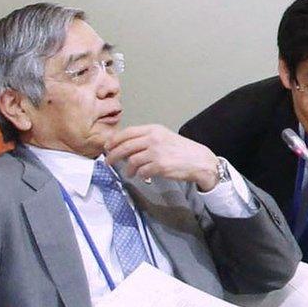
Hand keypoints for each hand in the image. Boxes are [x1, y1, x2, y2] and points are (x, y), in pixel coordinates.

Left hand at [104, 125, 219, 190]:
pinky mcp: (160, 166)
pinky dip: (140, 175)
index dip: (114, 140)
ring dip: (128, 169)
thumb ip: (147, 139)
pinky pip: (142, 171)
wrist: (200, 161)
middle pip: (125, 146)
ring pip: (131, 160)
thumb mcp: (164, 137)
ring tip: (129, 173)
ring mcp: (156, 152)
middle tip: (109, 162)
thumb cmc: (183, 150)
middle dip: (113, 155)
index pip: (127, 133)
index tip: (108, 147)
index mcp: (153, 130)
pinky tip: (142, 176)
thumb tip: (126, 147)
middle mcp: (153, 139)